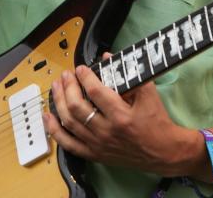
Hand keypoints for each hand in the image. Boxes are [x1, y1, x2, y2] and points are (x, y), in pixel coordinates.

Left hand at [44, 53, 198, 176]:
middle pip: (77, 107)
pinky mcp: (94, 154)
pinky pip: (68, 144)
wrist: (164, 152)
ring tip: (56, 87)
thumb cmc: (157, 122)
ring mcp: (98, 145)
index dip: (84, 77)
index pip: (95, 92)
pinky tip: (48, 116)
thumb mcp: (148, 93)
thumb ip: (129, 74)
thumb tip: (108, 57)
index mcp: (121, 116)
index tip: (80, 68)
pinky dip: (54, 130)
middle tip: (66, 75)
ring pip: (69, 123)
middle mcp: (107, 132)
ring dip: (58, 102)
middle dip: (68, 87)